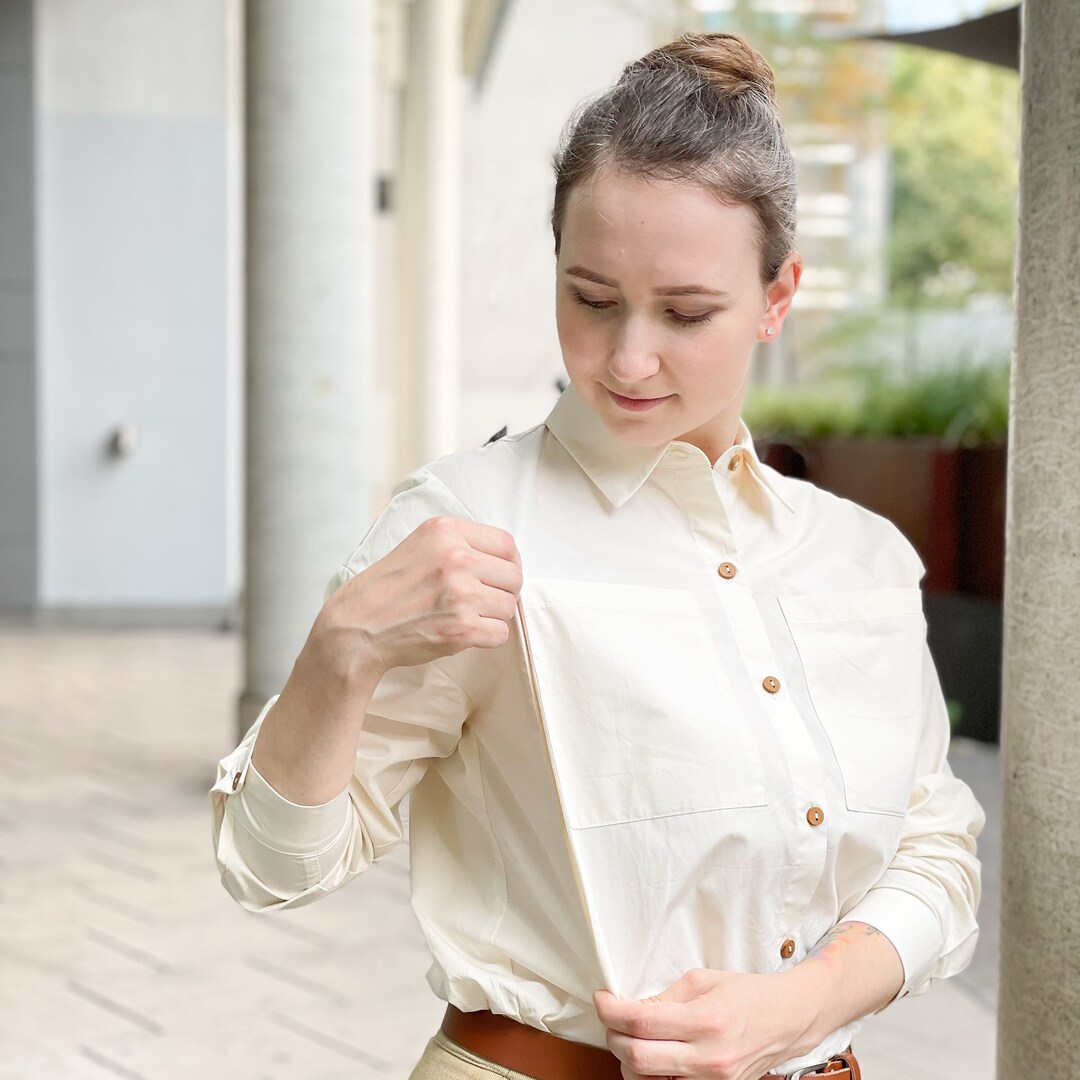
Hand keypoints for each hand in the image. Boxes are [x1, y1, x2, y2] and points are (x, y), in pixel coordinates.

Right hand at [306, 516, 523, 682]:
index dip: (509, 563)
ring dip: (493, 616)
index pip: (507, 544)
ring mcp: (461, 594)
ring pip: (509, 606)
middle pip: (514, 577)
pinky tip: (463, 633)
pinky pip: (501, 633)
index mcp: (446, 531)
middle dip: (503, 591)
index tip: (499, 575)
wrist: (357, 627)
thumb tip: (503, 558)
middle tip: (482, 600)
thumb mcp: (419, 544)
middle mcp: (456, 558)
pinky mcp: (461, 628)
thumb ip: (459, 543)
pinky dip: (487, 637)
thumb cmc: (387, 589)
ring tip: (466, 616)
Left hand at [594, 968, 813, 1079]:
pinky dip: (652, 1076)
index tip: (602, 1000)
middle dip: (613, 1037)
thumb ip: (664, 997)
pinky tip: (654, 1056)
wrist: (787, 1020)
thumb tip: (629, 1008)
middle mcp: (708, 1058)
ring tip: (632, 1038)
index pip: (640, 1022)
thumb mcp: (702, 980)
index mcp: (705, 1020)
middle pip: (637, 1058)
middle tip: (612, 1019)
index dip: (610, 1011)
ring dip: (629, 1059)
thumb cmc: (746, 994)